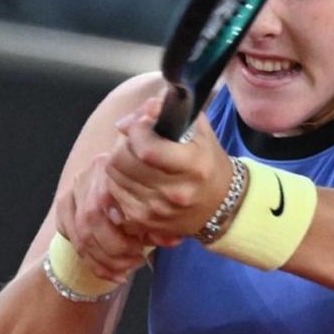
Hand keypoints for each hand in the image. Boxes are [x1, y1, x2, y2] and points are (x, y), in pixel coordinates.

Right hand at [53, 152, 146, 283]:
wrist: (118, 178)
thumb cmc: (142, 194)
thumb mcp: (153, 205)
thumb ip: (159, 223)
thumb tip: (172, 240)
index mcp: (114, 169)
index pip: (113, 204)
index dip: (127, 233)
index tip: (143, 250)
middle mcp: (89, 175)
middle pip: (92, 220)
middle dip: (114, 250)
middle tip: (135, 261)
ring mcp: (74, 189)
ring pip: (81, 235)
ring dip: (104, 261)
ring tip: (125, 271)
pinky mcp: (64, 204)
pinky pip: (73, 240)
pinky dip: (93, 263)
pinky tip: (111, 273)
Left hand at [105, 97, 234, 239]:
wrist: (220, 204)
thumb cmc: (208, 160)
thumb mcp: (198, 129)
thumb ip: (166, 111)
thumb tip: (132, 117)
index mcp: (193, 166)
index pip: (147, 149)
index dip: (136, 130)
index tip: (141, 124)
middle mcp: (175, 192)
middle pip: (122, 161)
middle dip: (124, 143)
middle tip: (135, 140)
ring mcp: (157, 211)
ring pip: (113, 177)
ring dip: (118, 161)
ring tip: (134, 157)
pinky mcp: (144, 222)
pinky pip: (113, 196)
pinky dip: (118, 182)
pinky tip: (132, 177)